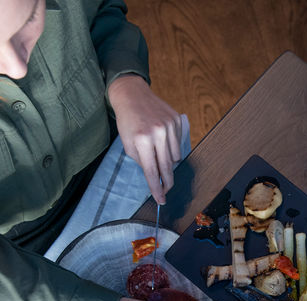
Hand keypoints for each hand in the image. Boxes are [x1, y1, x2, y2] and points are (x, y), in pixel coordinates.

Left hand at [107, 75, 183, 203]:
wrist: (132, 95)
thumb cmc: (127, 121)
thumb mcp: (128, 144)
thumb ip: (142, 162)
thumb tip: (155, 177)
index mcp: (142, 140)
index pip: (152, 171)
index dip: (156, 188)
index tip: (161, 200)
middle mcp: (158, 133)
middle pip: (167, 167)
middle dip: (167, 182)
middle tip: (165, 191)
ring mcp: (170, 126)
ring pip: (176, 157)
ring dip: (169, 162)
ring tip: (158, 154)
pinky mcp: (177, 121)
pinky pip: (179, 144)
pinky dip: (172, 148)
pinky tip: (163, 141)